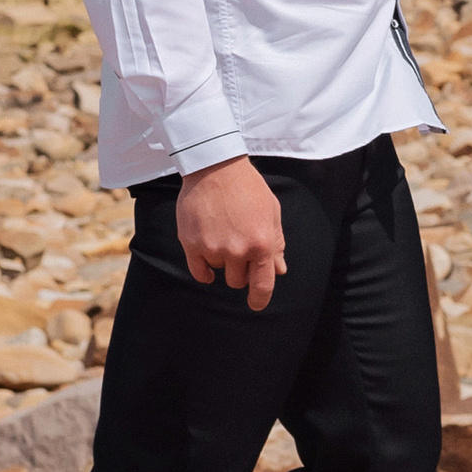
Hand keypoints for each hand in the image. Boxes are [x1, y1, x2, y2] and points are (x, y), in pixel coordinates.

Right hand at [177, 154, 287, 308]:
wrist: (216, 166)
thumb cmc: (248, 188)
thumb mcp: (271, 212)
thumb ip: (276, 243)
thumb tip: (279, 270)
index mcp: (262, 243)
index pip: (262, 285)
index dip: (260, 299)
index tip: (256, 304)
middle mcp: (238, 250)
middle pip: (238, 281)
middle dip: (240, 270)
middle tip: (238, 248)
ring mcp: (213, 248)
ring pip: (219, 272)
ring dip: (222, 260)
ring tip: (222, 232)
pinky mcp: (191, 244)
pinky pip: (199, 272)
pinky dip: (204, 270)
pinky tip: (206, 257)